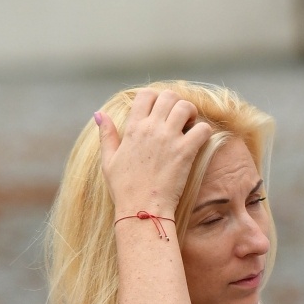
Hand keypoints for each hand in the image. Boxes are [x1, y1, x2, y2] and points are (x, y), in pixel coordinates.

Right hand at [96, 88, 214, 215]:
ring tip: (189, 126)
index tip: (159, 111)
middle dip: (176, 103)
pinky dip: (203, 131)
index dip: (155, 98)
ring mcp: (169, 139)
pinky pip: (202, 128)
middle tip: (178, 118)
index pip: (146, 95)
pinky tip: (198, 141)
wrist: (141, 209)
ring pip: (186, 107)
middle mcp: (151, 128)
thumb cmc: (124, 188)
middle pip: (169, 96)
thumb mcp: (109, 160)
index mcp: (133, 128)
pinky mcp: (185, 152)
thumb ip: (106, 134)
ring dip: (191, 113)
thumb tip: (99, 114)